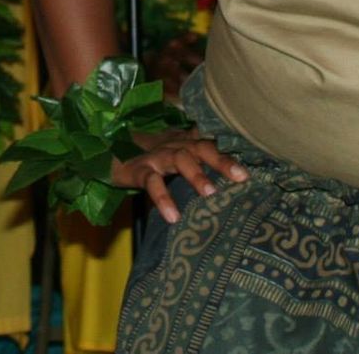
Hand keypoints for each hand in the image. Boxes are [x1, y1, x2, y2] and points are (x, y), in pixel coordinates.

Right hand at [110, 129, 248, 223]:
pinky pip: (152, 182)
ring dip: (196, 174)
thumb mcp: (178, 154)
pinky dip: (163, 198)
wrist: (108, 151)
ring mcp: (156, 156)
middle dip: (222, 160)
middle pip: (201, 147)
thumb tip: (234, 178)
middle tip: (240, 177)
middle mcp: (175, 145)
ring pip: (179, 159)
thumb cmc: (153, 157)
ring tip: (210, 192)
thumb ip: (200, 161)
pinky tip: (172, 216)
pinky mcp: (138, 169)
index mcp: (187, 141)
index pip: (213, 144)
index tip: (250, 171)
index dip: (232, 154)